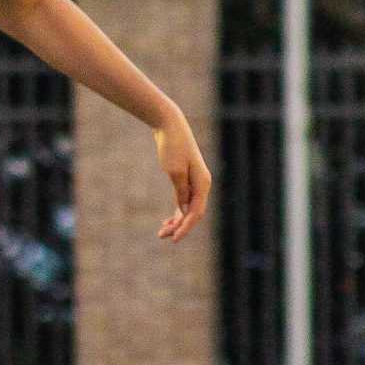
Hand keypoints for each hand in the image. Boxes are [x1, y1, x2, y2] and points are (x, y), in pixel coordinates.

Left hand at [153, 114, 210, 242]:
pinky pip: (184, 201)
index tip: (173, 238)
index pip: (196, 212)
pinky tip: (168, 220)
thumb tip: (184, 209)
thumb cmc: (173, 147)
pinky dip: (177, 211)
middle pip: (193, 213)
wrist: (170, 126)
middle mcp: (202, 184)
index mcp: (203, 183)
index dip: (185, 228)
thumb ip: (181, 192)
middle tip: (161, 236)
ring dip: (176, 221)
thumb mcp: (175, 171)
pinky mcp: (186, 179)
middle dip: (179, 227)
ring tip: (161, 232)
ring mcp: (195, 182)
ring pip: (188, 208)